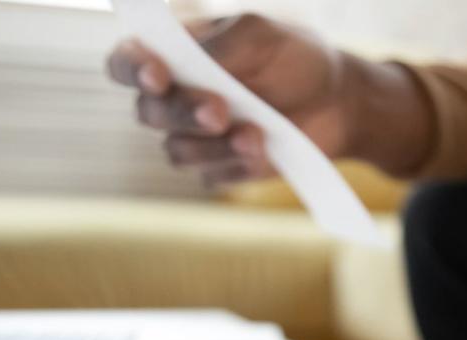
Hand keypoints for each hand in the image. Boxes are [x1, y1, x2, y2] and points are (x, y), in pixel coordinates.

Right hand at [107, 13, 430, 184]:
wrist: (339, 101)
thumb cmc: (295, 58)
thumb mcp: (262, 35)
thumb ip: (224, 45)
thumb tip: (191, 63)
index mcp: (175, 56)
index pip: (127, 63)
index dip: (132, 70)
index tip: (158, 75)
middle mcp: (178, 98)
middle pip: (149, 114)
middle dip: (182, 113)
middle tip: (219, 110)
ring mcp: (199, 138)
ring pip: (178, 152)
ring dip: (215, 146)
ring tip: (256, 135)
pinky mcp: (224, 169)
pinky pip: (213, 178)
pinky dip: (238, 167)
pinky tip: (264, 154)